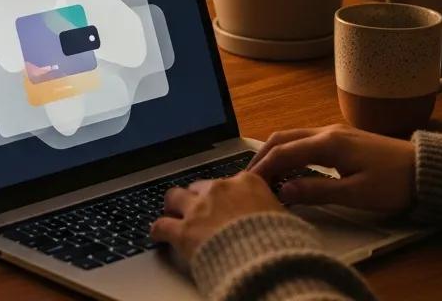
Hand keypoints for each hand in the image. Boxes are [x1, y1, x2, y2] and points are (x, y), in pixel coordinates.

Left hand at [150, 173, 281, 263]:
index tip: (225, 200)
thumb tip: (280, 220)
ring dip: (173, 205)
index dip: (226, 193)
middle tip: (198, 210)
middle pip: (200, 186)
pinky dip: (158, 230)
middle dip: (198, 197)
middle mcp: (220, 189)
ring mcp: (199, 208)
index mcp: (246, 183)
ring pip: (175, 197)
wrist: (266, 260)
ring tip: (172, 213)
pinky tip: (157, 235)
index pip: (230, 181)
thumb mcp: (284, 218)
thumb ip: (273, 211)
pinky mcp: (184, 231)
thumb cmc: (280, 242)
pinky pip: (162, 225)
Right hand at [248, 124, 415, 214]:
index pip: (284, 152)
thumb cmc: (393, 183)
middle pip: (283, 138)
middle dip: (262, 155)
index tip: (247, 183)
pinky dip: (290, 152)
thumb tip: (284, 191)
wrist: (423, 168)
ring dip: (275, 152)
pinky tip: (289, 168)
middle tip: (248, 178)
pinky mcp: (342, 139)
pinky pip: (305, 140)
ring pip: (293, 136)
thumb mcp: (355, 194)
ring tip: (264, 174)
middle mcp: (327, 132)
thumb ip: (317, 191)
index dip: (263, 168)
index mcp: (328, 143)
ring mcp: (335, 132)